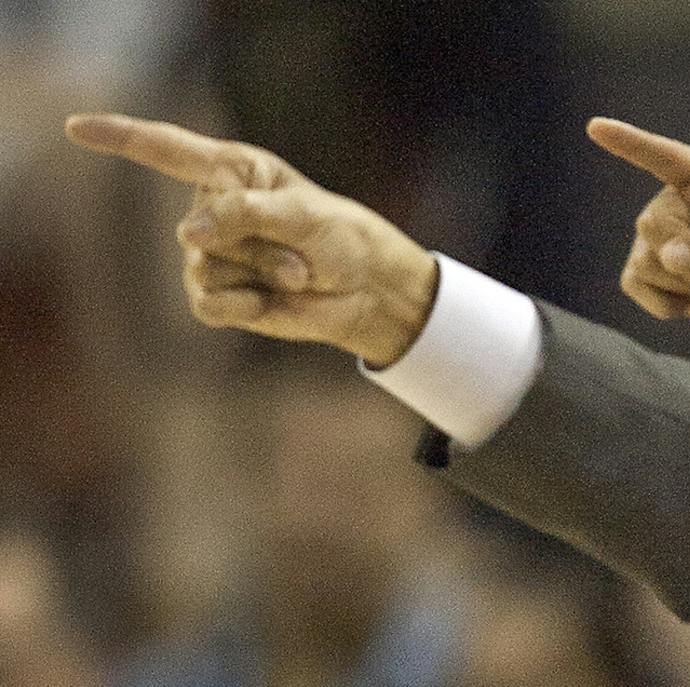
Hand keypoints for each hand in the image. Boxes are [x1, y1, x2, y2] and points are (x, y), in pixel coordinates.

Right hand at [62, 113, 438, 366]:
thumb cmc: (337, 238)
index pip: (165, 150)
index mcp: (230, 171)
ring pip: (208, 267)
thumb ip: (244, 214)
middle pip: (204, 228)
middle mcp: (211, 208)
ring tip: (294, 272)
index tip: (76, 127)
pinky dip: (244, 306)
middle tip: (300, 252)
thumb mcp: (301, 214)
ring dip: (261, 274)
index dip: (120, 138)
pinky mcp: (217, 295)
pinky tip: (267, 303)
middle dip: (260, 245)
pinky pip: (208, 303)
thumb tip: (186, 234)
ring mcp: (210, 254)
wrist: (363, 289)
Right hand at [587, 116, 689, 380]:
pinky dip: (664, 303)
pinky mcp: (657, 267)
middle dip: (687, 263)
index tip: (597, 127)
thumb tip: (668, 255)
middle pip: (652, 225)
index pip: (667, 157)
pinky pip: (634, 282)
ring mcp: (668, 233)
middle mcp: (684, 199)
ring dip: (683, 285)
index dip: (631, 143)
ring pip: (644, 259)